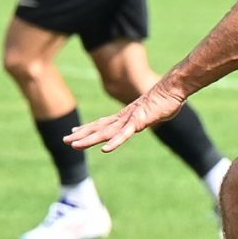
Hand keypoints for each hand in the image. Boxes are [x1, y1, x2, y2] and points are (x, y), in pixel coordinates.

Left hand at [65, 83, 184, 153]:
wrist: (173, 89)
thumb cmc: (164, 100)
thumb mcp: (151, 112)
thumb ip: (145, 118)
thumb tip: (146, 119)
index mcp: (125, 117)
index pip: (102, 124)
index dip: (87, 129)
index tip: (74, 133)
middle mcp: (123, 118)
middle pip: (98, 128)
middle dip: (81, 135)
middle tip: (65, 140)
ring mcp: (130, 120)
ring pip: (105, 133)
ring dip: (89, 139)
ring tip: (74, 145)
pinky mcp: (139, 122)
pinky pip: (124, 135)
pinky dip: (114, 142)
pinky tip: (104, 149)